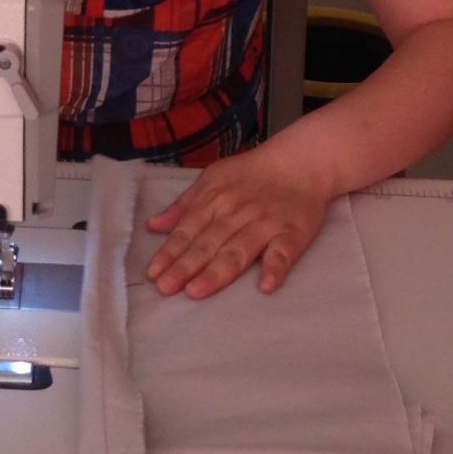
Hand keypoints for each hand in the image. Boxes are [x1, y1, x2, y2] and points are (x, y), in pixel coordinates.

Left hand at [144, 146, 331, 298]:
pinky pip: (284, 252)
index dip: (170, 252)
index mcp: (214, 199)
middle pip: (208, 243)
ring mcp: (266, 224)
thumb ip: (184, 205)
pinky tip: (264, 286)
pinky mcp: (293, 233)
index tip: (153, 273)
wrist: (299, 162)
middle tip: (165, 288)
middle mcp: (236, 213)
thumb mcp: (211, 179)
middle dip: (185, 266)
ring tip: (196, 291)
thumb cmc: (250, 174)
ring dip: (217, 272)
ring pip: (238, 250)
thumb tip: (153, 226)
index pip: (187, 230)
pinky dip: (274, 268)